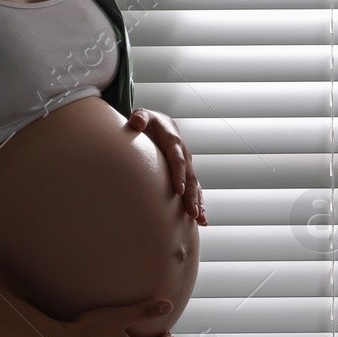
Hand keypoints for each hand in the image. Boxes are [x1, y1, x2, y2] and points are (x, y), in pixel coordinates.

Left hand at [125, 107, 206, 225]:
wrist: (161, 123)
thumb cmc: (148, 121)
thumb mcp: (143, 115)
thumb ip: (140, 118)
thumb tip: (135, 122)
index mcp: (173, 142)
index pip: (177, 160)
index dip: (178, 174)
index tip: (178, 190)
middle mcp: (184, 154)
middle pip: (190, 177)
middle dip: (191, 195)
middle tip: (191, 212)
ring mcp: (187, 165)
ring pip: (195, 185)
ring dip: (198, 202)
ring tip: (200, 219)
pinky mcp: (186, 174)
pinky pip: (195, 189)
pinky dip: (199, 204)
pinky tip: (201, 221)